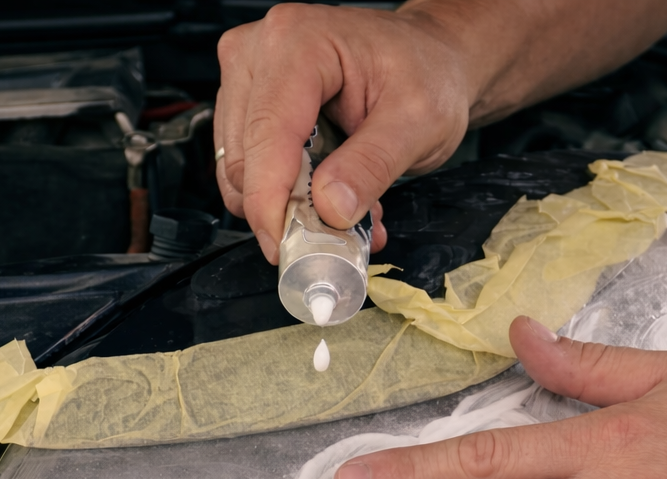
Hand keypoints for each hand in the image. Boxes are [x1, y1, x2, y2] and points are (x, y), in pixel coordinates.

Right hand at [215, 3, 470, 260]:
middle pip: (244, 158)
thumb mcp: (419, 121)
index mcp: (298, 43)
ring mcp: (246, 77)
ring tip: (340, 202)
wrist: (428, 57)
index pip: (267, 135)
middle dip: (284, 207)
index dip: (269, 201)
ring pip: (238, 170)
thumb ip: (372, 164)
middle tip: (336, 228)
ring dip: (285, 203)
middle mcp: (258, 53)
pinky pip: (246, 168)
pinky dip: (281, 194)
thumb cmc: (426, 72)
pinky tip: (323, 191)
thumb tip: (329, 209)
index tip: (284, 246)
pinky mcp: (245, 103)